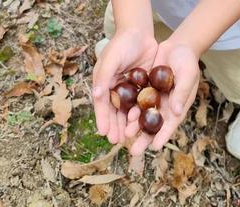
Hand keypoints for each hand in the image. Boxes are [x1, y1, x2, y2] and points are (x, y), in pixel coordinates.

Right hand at [92, 29, 157, 144]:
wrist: (141, 33)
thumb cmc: (122, 44)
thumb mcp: (111, 59)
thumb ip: (103, 77)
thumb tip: (96, 96)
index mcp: (104, 84)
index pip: (102, 105)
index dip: (102, 118)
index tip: (103, 132)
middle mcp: (115, 91)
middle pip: (114, 112)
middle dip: (114, 127)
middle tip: (116, 141)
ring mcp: (129, 92)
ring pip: (127, 112)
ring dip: (127, 125)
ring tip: (128, 138)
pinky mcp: (142, 90)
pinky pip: (141, 106)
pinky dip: (141, 117)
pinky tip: (142, 126)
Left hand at [125, 40, 199, 155]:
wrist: (178, 46)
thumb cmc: (187, 61)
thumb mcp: (187, 75)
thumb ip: (181, 93)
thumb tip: (175, 112)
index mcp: (178, 107)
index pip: (170, 124)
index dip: (163, 136)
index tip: (155, 147)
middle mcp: (165, 108)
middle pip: (154, 126)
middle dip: (144, 139)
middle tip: (134, 152)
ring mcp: (154, 100)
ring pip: (143, 117)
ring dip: (134, 127)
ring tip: (125, 136)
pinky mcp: (145, 91)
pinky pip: (135, 103)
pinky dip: (129, 110)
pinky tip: (121, 118)